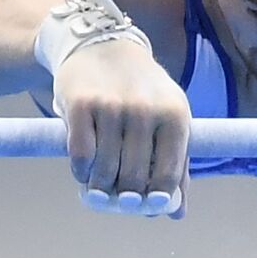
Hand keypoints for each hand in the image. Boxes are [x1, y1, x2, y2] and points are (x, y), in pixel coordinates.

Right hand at [52, 39, 190, 218]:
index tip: (144, 207)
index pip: (169, 174)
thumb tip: (176, 213)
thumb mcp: (168, 117)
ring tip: (98, 187)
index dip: (156, 200)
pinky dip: (80, 173)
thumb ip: (176, 164)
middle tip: (116, 199)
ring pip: (106, 171)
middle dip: (125, 197)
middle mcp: (145, 109)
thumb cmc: (140, 91)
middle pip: (135, 178)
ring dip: (100, 188)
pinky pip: (80, 157)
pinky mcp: (81, 105)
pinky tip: (84, 171)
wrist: (101, 45)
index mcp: (175, 114)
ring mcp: (112, 106)